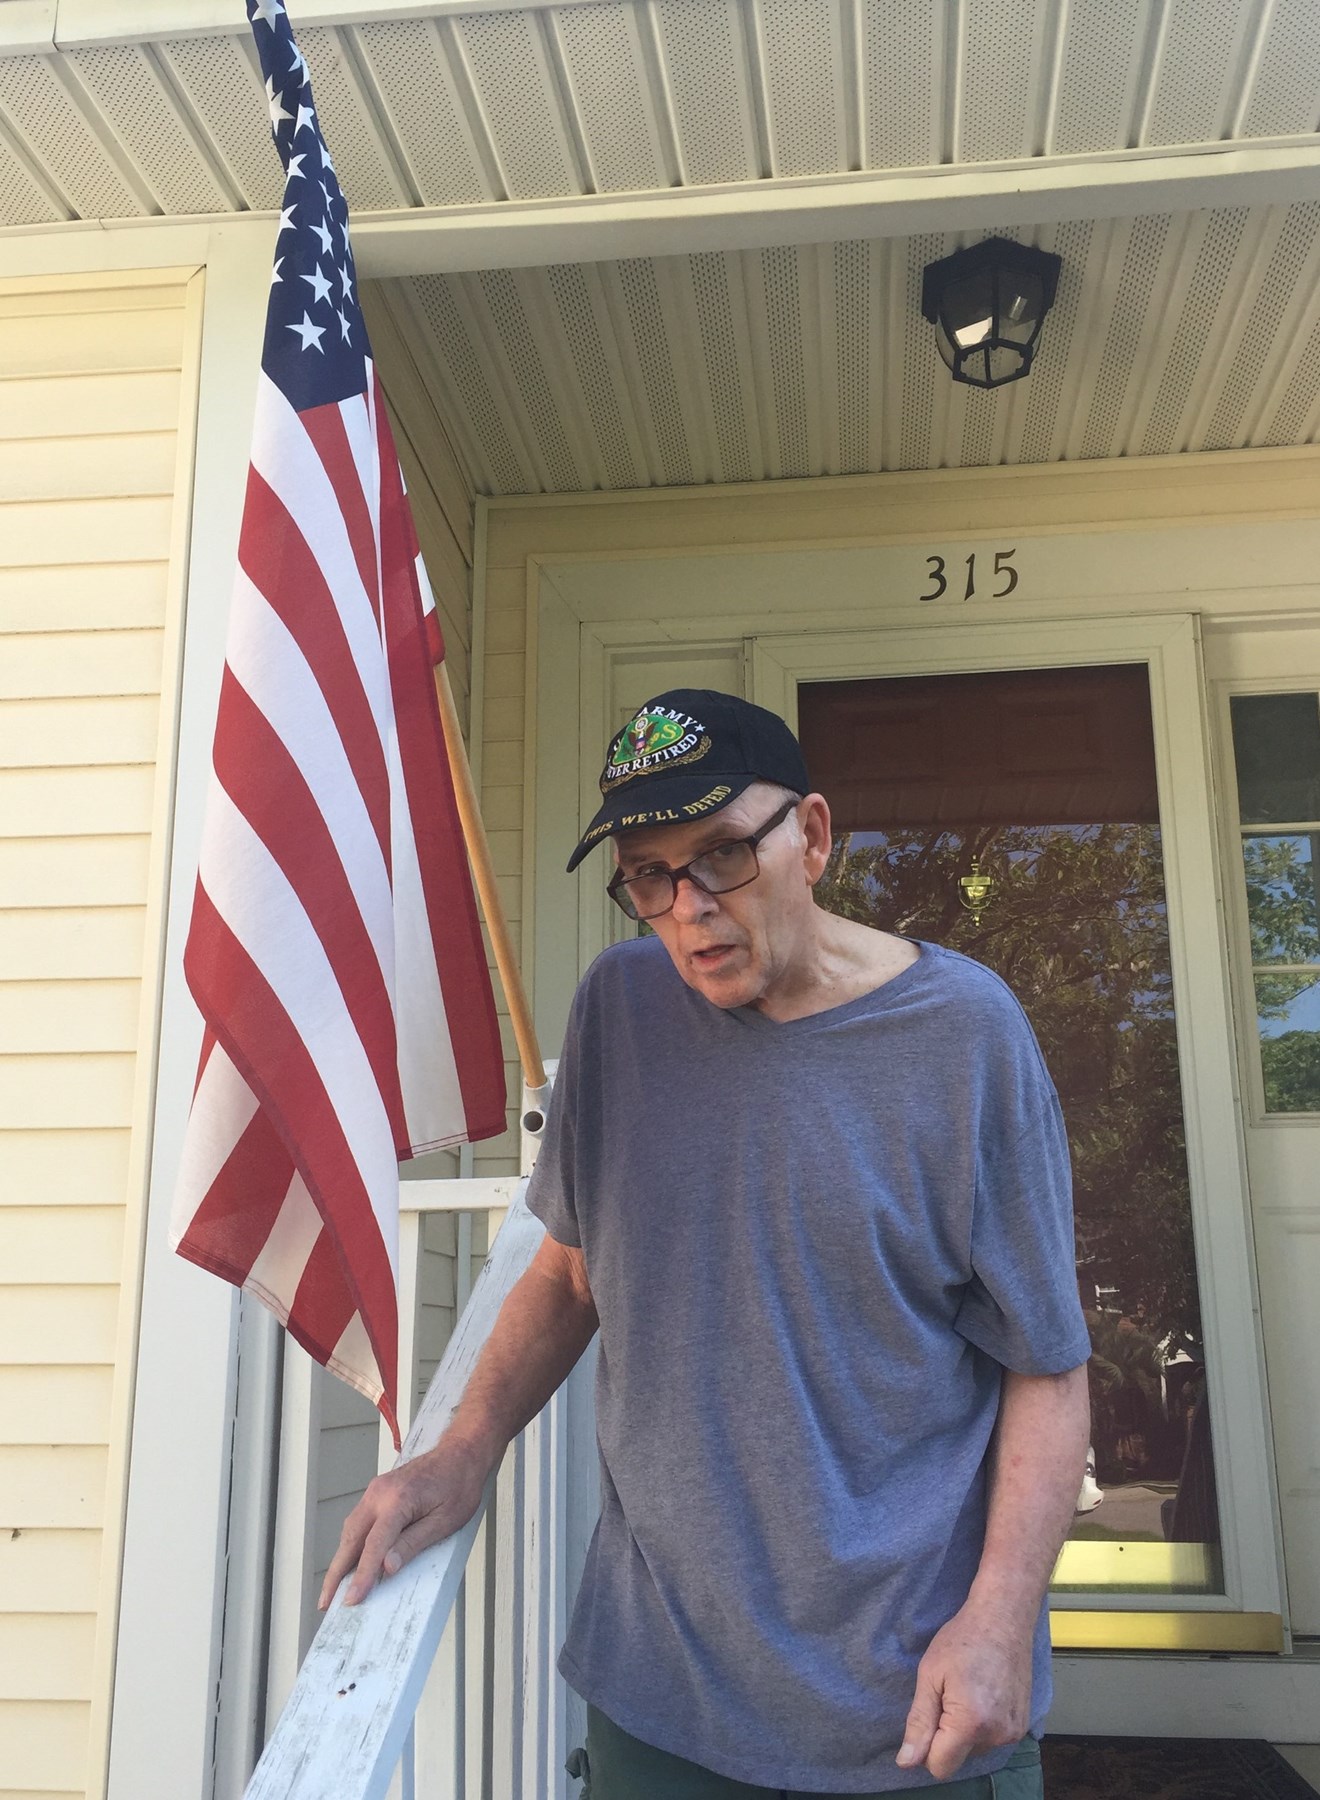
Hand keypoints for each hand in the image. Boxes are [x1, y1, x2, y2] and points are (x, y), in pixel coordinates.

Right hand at [318, 1434, 488, 1608]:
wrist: (460, 1453)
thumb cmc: (459, 1487)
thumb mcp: (445, 1521)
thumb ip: (413, 1543)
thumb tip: (387, 1568)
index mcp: (398, 1500)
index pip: (374, 1545)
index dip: (362, 1575)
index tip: (351, 1600)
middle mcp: (380, 1493)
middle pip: (351, 1538)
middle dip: (336, 1573)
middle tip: (325, 1603)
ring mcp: (376, 1490)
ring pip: (351, 1530)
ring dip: (340, 1560)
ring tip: (334, 1589)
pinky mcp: (377, 1492)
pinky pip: (359, 1521)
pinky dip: (351, 1544)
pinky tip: (351, 1562)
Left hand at [896, 1601, 1032, 1780]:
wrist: (1003, 1618)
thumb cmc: (961, 1640)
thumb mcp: (929, 1676)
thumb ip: (918, 1723)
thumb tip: (906, 1763)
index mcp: (970, 1723)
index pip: (940, 1766)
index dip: (927, 1747)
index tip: (930, 1714)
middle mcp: (996, 1735)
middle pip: (958, 1759)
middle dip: (946, 1737)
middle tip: (949, 1696)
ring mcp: (1013, 1733)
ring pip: (974, 1750)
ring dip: (965, 1731)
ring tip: (967, 1691)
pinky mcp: (1023, 1726)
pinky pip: (992, 1740)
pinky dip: (983, 1725)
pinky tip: (984, 1695)